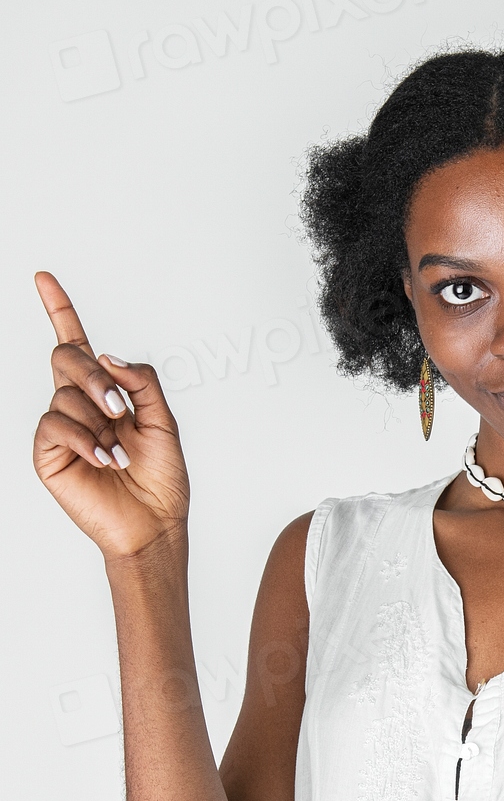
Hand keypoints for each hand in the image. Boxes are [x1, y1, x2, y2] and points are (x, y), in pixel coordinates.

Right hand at [32, 272, 189, 561]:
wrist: (154, 523)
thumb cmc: (161, 478)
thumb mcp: (163, 420)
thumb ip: (140, 382)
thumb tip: (106, 355)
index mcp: (106, 393)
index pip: (79, 343)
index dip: (59, 309)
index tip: (43, 277)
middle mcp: (79, 405)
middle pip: (68, 357)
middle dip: (93, 376)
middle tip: (120, 408)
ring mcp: (62, 428)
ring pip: (64, 393)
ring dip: (98, 419)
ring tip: (120, 452)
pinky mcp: (49, 454)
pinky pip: (53, 424)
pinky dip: (82, 438)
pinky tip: (104, 459)